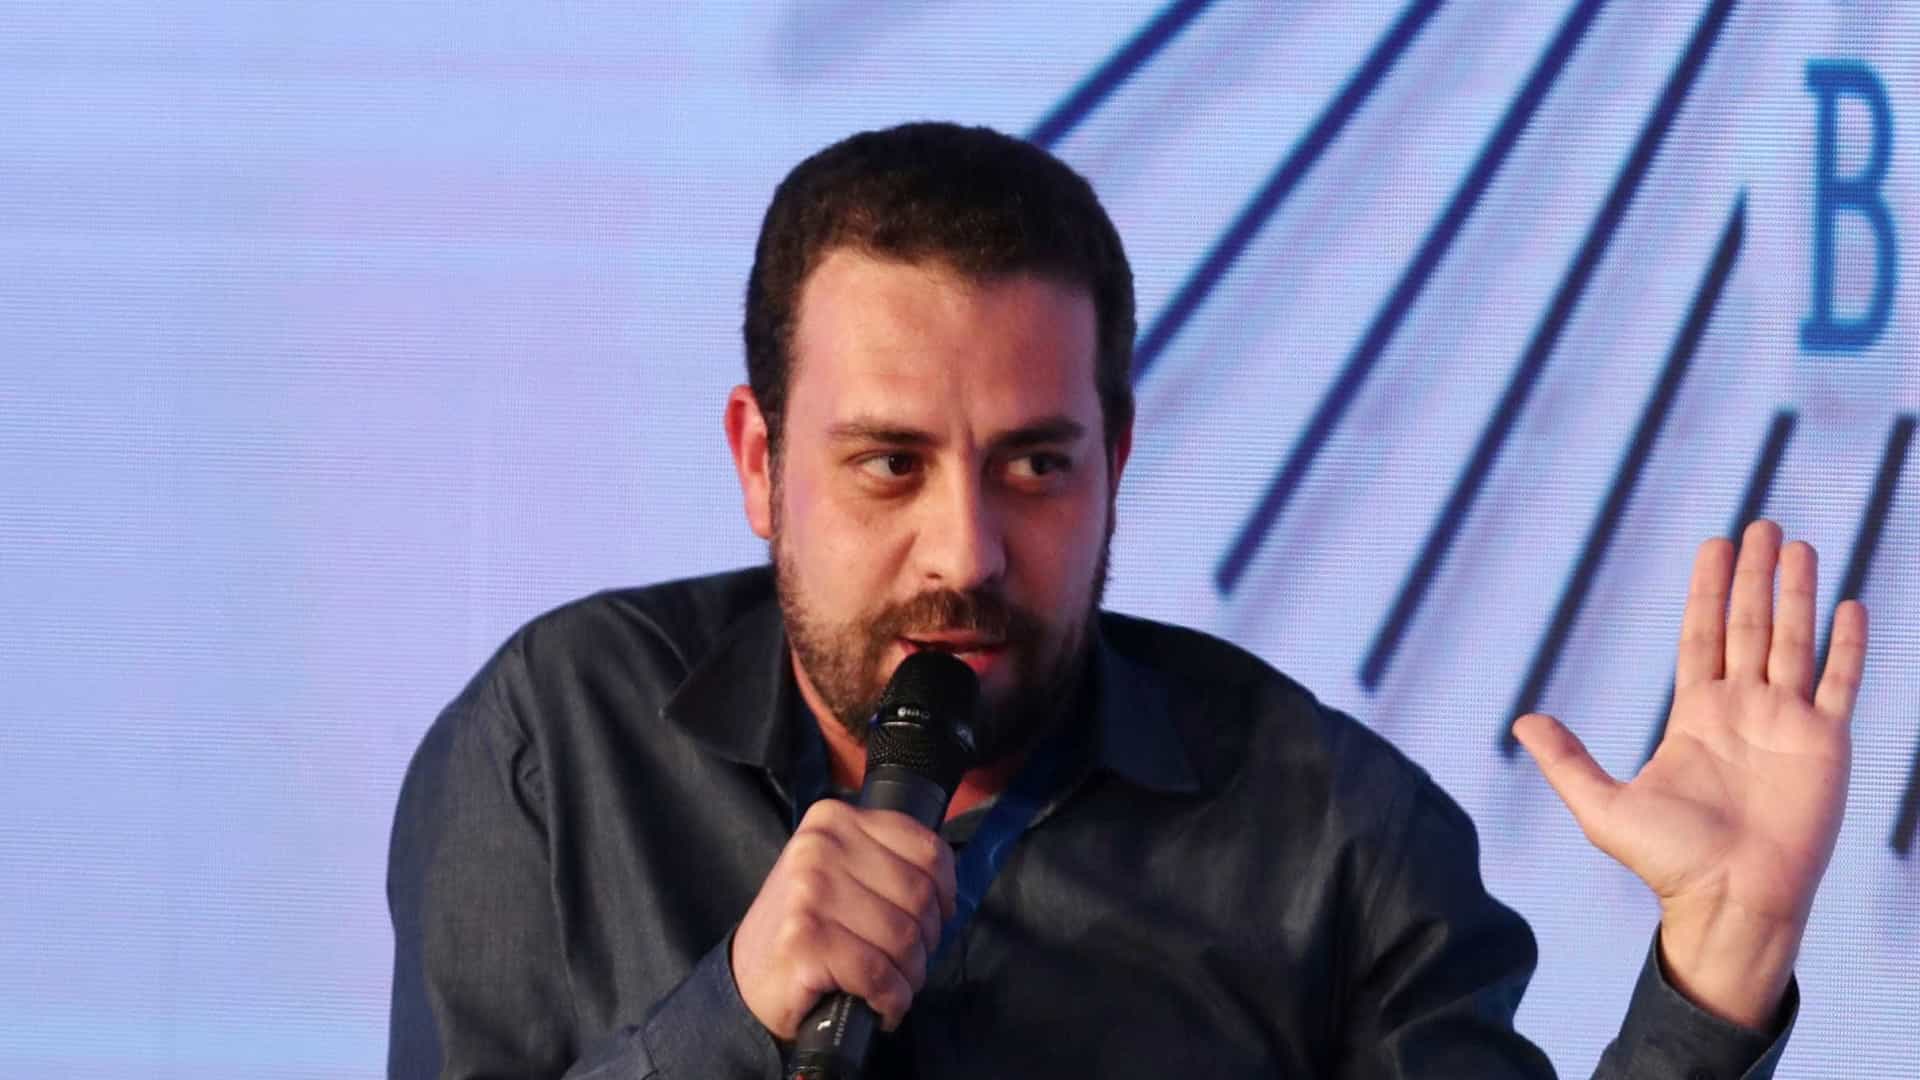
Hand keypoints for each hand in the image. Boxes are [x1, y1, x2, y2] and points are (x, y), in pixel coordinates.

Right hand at [730, 799, 955, 1039]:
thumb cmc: (805, 925)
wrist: (745, 977)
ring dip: (909, 976)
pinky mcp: (804, 941)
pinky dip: (891, 1000)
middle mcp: (820, 848)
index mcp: (834, 820)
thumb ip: (886, 863)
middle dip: (926, 942)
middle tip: (908, 962)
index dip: (946, 892)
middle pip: (919, 897)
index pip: (927, 849)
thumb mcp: (840, 871)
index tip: (939, 917)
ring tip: (892, 985)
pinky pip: (879, 974)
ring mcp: (809, 893)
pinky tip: (882, 1006)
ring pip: (903, 938)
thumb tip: (945, 892)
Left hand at [1514, 519, 1867, 1028]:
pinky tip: (1848, 605)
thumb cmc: (1669, 863)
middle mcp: (1743, 711)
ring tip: (1800, 546)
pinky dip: (1845, 646)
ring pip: (1794, 642)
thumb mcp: (1603, 807)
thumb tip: (1521, 720)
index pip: (1703, 636)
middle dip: (1756, 576)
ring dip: (1798, 594)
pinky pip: (1839, 683)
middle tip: (1761, 525)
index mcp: (1695, 716)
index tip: (1715, 547)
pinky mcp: (1826, 745)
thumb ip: (1568, 760)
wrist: (1731, 903)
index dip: (1709, 590)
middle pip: (1750, 626)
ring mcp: (1787, 724)